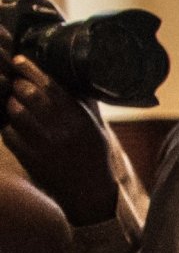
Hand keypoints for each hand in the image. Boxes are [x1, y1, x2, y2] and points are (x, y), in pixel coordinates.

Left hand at [2, 59, 117, 226]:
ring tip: (16, 105)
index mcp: (78, 117)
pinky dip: (7, 124)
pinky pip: (7, 131)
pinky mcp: (27, 156)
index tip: (20, 61)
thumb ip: (83, 102)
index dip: (29, 68)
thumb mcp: (96, 126)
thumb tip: (69, 74)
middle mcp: (60, 128)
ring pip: (13, 109)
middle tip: (18, 85)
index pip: (48, 83)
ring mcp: (41, 143)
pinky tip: (14, 125)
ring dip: (11, 103)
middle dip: (18, 84)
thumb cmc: (92, 154)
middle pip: (26, 92)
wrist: (88, 191)